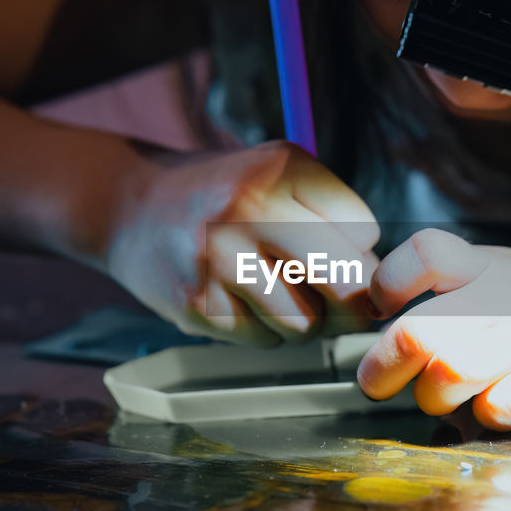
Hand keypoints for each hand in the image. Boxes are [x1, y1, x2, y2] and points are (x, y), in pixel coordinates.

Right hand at [105, 141, 378, 345]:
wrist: (130, 207)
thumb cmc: (225, 196)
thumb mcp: (279, 173)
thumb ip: (335, 215)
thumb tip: (379, 288)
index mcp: (280, 169)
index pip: (363, 228)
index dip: (360, 246)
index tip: (336, 247)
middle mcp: (248, 209)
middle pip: (345, 281)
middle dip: (351, 298)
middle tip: (336, 295)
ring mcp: (220, 260)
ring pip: (307, 323)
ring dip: (305, 319)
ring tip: (279, 292)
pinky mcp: (197, 304)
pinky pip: (265, 340)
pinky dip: (265, 330)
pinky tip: (242, 301)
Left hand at [357, 229, 510, 429]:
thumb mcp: (509, 272)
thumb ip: (453, 290)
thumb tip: (388, 331)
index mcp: (487, 265)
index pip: (423, 252)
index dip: (389, 283)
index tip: (383, 307)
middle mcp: (503, 298)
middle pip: (415, 333)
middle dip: (381, 368)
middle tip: (378, 382)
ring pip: (445, 379)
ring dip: (435, 399)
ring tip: (448, 399)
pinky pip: (494, 412)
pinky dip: (488, 419)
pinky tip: (502, 406)